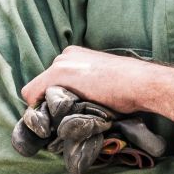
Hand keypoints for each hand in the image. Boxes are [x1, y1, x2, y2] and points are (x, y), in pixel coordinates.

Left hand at [22, 46, 173, 129]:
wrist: (141, 83)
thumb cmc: (129, 89)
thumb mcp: (102, 84)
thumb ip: (85, 89)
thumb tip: (74, 109)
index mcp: (77, 56)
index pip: (51, 80)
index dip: (54, 99)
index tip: (65, 112)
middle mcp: (65, 56)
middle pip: (43, 85)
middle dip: (50, 103)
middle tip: (66, 118)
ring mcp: (60, 63)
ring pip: (37, 90)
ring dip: (48, 106)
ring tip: (65, 118)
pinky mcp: (58, 73)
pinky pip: (31, 94)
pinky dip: (37, 109)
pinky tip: (56, 118)